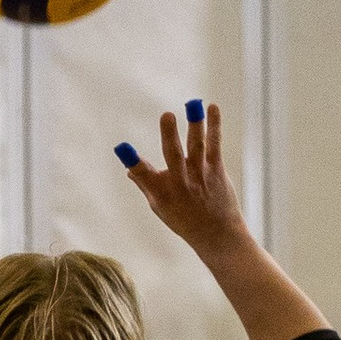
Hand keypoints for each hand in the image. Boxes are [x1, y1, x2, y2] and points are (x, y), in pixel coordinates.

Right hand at [116, 102, 246, 257]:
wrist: (217, 235)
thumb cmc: (184, 220)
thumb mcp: (159, 207)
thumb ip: (145, 184)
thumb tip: (130, 169)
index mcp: (161, 193)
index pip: (143, 175)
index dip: (132, 162)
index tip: (122, 147)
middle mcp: (181, 183)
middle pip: (173, 156)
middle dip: (169, 135)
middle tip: (166, 115)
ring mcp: (200, 175)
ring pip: (197, 146)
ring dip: (196, 125)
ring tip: (193, 104)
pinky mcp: (216, 170)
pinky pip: (215, 144)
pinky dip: (214, 126)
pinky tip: (212, 107)